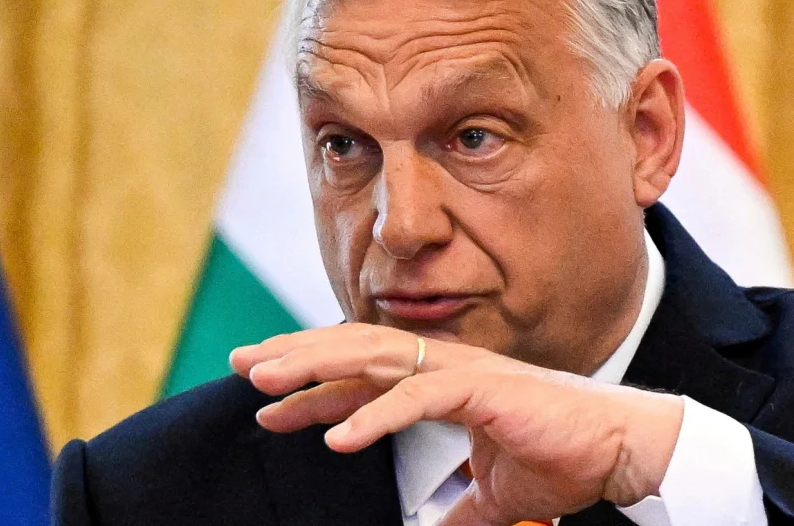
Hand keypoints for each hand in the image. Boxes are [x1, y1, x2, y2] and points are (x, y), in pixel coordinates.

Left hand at [229, 323, 683, 525]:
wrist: (618, 451)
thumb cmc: (557, 459)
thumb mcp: (492, 494)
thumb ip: (458, 507)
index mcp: (435, 380)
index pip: (357, 373)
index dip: (309, 384)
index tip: (264, 398)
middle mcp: (439, 365)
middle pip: (350, 351)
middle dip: (292, 357)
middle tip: (239, 365)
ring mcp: (458, 372)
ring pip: (371, 359)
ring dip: (315, 372)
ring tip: (267, 387)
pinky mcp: (481, 390)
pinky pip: (417, 399)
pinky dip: (374, 416)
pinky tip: (337, 439)